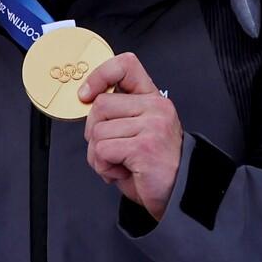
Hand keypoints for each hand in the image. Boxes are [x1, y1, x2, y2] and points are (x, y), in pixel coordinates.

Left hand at [81, 53, 182, 220]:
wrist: (176, 195)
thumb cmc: (151, 166)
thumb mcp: (136, 130)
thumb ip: (117, 112)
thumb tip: (86, 98)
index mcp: (152, 99)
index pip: (125, 65)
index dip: (99, 76)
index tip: (86, 95)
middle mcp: (156, 108)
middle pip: (100, 105)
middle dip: (93, 133)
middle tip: (110, 150)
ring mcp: (152, 126)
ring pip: (97, 131)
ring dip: (98, 155)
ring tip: (119, 163)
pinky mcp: (144, 146)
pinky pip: (102, 150)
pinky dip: (104, 167)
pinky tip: (122, 172)